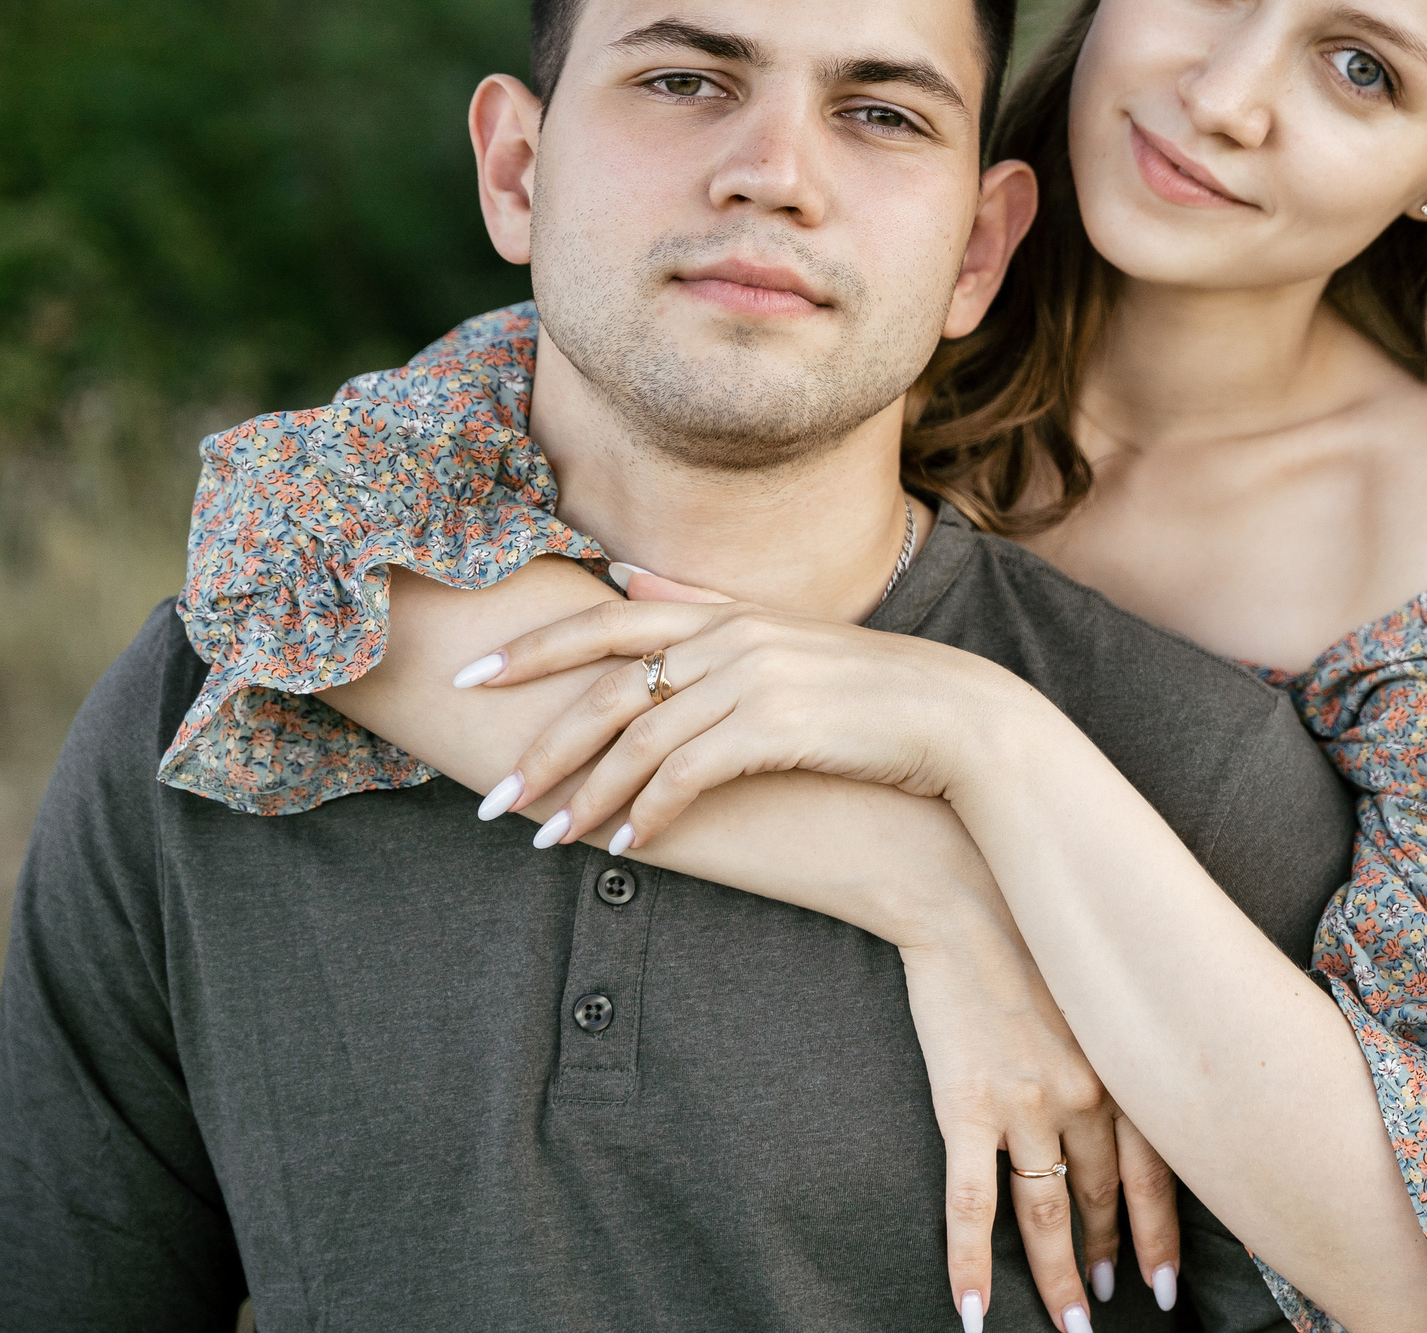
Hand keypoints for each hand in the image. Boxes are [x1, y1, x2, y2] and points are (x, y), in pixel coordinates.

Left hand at [463, 595, 1032, 851]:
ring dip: (584, 796)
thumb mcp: (781, 637)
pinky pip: (688, 774)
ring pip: (637, 739)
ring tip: (545, 840)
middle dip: (540, 746)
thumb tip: (624, 580)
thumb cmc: (866, 690)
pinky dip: (650, 813)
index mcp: (724, 612)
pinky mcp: (777, 726)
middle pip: (604, 689)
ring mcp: (753, 677)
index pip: (603, 621)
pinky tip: (627, 847)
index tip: (470, 678)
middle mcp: (730, 636)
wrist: (955, 717)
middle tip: (489, 798)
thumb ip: (699, 609)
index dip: (532, 647)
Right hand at [903, 905, 1183, 1327]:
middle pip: (1102, 1198)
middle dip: (1109, 1259)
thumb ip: (1123, 1034)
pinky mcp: (966, 1106)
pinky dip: (972, 1263)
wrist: (963, 889)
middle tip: (1112, 1308)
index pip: (1158, 1170)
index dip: (1162, 1234)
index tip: (1169, 1284)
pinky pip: (972, 1204)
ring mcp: (1026, 1104)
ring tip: (1069, 1322)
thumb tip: (1144, 1073)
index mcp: (1125, 1062)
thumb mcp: (1100, 980)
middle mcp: (1087, 1093)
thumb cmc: (1035, 926)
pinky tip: (973, 1309)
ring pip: (1048, 1213)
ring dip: (1059, 1275)